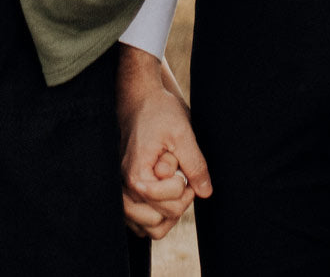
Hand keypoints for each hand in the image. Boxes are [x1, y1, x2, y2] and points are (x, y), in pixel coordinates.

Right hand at [118, 48, 211, 240]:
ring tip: (175, 185)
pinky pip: (142, 224)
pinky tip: (167, 194)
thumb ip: (195, 164)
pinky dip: (157, 216)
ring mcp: (123, 194)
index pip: (170, 205)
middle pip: (159, 223)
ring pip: (150, 229)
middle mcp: (124, 190)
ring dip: (168, 213)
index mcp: (137, 176)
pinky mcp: (126, 194)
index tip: (183, 164)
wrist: (141, 100)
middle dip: (178, 201)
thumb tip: (205, 192)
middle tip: (182, 175)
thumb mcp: (183, 133)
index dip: (185, 187)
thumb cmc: (159, 112)